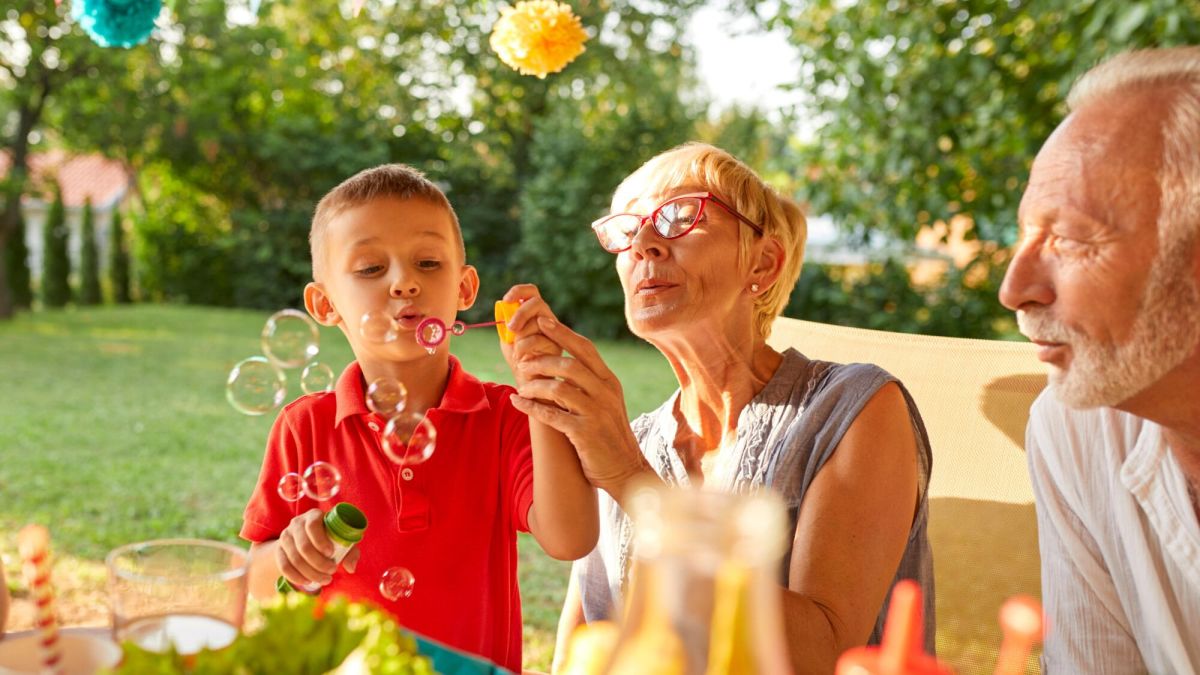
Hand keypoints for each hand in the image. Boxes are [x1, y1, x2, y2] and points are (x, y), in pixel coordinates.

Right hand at [275, 508, 359, 589]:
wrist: (307, 539)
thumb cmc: (330, 538)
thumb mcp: (342, 540)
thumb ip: (350, 551)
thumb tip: (351, 568)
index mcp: (314, 516)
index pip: (313, 526)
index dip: (321, 541)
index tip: (331, 553)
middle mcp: (297, 523)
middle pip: (304, 546)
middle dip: (319, 563)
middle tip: (332, 571)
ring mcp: (286, 537)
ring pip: (295, 559)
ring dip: (311, 573)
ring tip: (325, 579)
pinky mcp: (279, 550)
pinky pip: (284, 566)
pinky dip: (296, 577)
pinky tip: (308, 581)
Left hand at [501, 284, 564, 387]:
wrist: (530, 386)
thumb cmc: (519, 361)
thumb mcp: (508, 339)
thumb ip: (506, 322)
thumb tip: (503, 307)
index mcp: (536, 315)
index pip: (531, 292)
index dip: (518, 291)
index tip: (507, 300)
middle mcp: (548, 320)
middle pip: (537, 302)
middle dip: (520, 313)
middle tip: (511, 328)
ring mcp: (556, 333)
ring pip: (536, 322)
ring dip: (520, 338)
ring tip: (518, 353)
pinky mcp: (558, 346)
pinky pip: (537, 339)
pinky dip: (523, 349)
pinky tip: (524, 361)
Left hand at [507, 314, 653, 502]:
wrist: (625, 470)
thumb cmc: (609, 435)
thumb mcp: (606, 403)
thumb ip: (589, 384)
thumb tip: (562, 364)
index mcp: (610, 382)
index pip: (585, 348)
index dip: (562, 332)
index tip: (542, 321)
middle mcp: (605, 393)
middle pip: (570, 364)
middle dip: (542, 359)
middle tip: (522, 361)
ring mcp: (596, 413)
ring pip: (559, 388)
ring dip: (534, 385)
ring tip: (520, 386)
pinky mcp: (584, 433)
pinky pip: (552, 415)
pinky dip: (531, 407)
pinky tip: (517, 402)